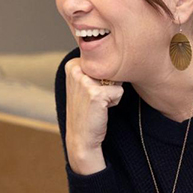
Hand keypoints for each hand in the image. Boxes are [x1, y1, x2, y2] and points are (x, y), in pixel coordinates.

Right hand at [63, 59, 123, 174]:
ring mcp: (84, 81)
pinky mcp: (95, 94)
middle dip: (108, 84)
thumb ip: (95, 69)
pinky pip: (119, 91)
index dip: (102, 78)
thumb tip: (118, 55)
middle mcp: (76, 69)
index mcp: (72, 64)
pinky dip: (115, 102)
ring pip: (115, 79)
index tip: (90, 92)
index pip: (103, 61)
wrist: (81, 137)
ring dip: (111, 93)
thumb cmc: (86, 110)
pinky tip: (101, 110)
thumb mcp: (84, 84)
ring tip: (98, 104)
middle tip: (94, 99)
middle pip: (110, 69)